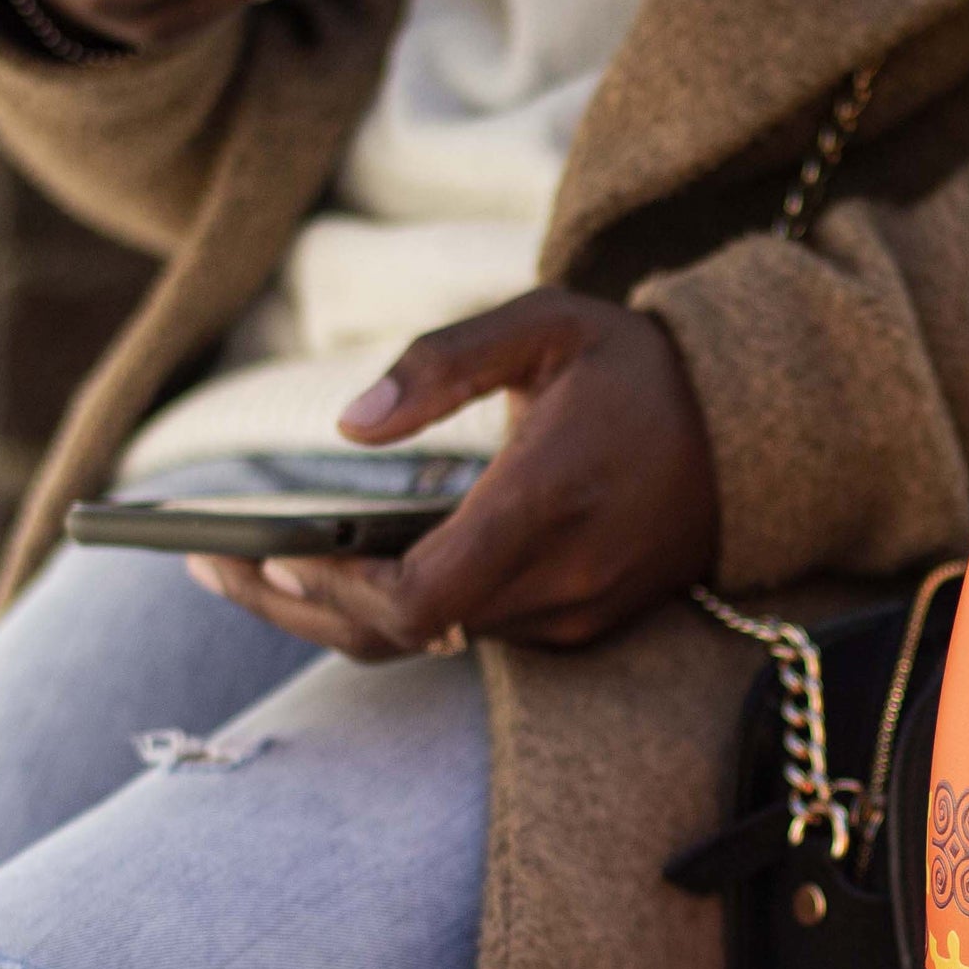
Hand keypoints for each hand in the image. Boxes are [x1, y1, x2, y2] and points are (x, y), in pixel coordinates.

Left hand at [188, 288, 721, 660]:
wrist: (756, 432)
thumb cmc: (638, 367)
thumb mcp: (544, 324)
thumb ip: (440, 363)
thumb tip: (347, 423)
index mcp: (545, 501)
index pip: (416, 596)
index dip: (330, 589)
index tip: (265, 553)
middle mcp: (559, 578)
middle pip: (400, 634)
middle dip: (297, 605)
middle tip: (212, 568)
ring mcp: (573, 614)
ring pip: (428, 645)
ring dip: (336, 613)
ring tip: (249, 569)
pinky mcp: (580, 627)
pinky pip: (468, 635)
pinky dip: (397, 614)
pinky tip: (338, 573)